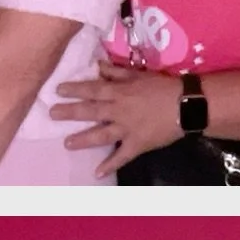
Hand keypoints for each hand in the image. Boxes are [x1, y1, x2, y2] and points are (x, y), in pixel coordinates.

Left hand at [55, 55, 183, 176]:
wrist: (187, 105)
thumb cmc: (164, 87)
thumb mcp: (140, 74)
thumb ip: (117, 72)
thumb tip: (98, 66)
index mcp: (120, 92)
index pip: (93, 89)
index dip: (75, 90)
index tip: (58, 90)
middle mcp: (119, 110)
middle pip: (91, 111)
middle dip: (70, 113)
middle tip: (52, 114)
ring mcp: (127, 129)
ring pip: (101, 135)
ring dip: (83, 140)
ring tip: (67, 144)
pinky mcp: (137, 144)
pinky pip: (122, 157)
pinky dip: (109, 165)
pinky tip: (96, 173)